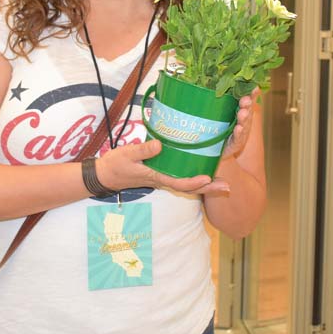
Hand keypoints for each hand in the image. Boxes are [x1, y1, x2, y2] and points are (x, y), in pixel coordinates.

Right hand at [95, 139, 229, 194]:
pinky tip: (203, 170)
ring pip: (187, 183)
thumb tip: (161, 145)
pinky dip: (194, 176)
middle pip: (189, 187)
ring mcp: (162, 178)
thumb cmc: (115, 165)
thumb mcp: (127, 155)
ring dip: (205, 184)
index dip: (195, 182)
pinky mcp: (160, 173)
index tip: (209, 179)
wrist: (105, 175)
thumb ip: (143, 150)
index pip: (179, 183)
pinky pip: (180, 177)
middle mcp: (162, 180)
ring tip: (223, 180)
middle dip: (208, 189)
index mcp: (156, 177)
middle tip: (228, 186)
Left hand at [221, 87, 260, 159]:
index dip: (252, 94)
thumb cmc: (219, 128)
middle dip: (247, 105)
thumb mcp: (220, 113)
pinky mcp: (235, 144)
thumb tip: (210, 82)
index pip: (247, 101)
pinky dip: (238, 133)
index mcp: (240, 111)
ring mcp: (240, 133)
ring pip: (244, 124)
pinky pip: (237, 138)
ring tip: (242, 113)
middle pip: (247, 111)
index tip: (254, 87)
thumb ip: (220, 101)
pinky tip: (238, 128)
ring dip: (243, 118)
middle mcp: (243, 121)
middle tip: (245, 100)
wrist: (216, 149)